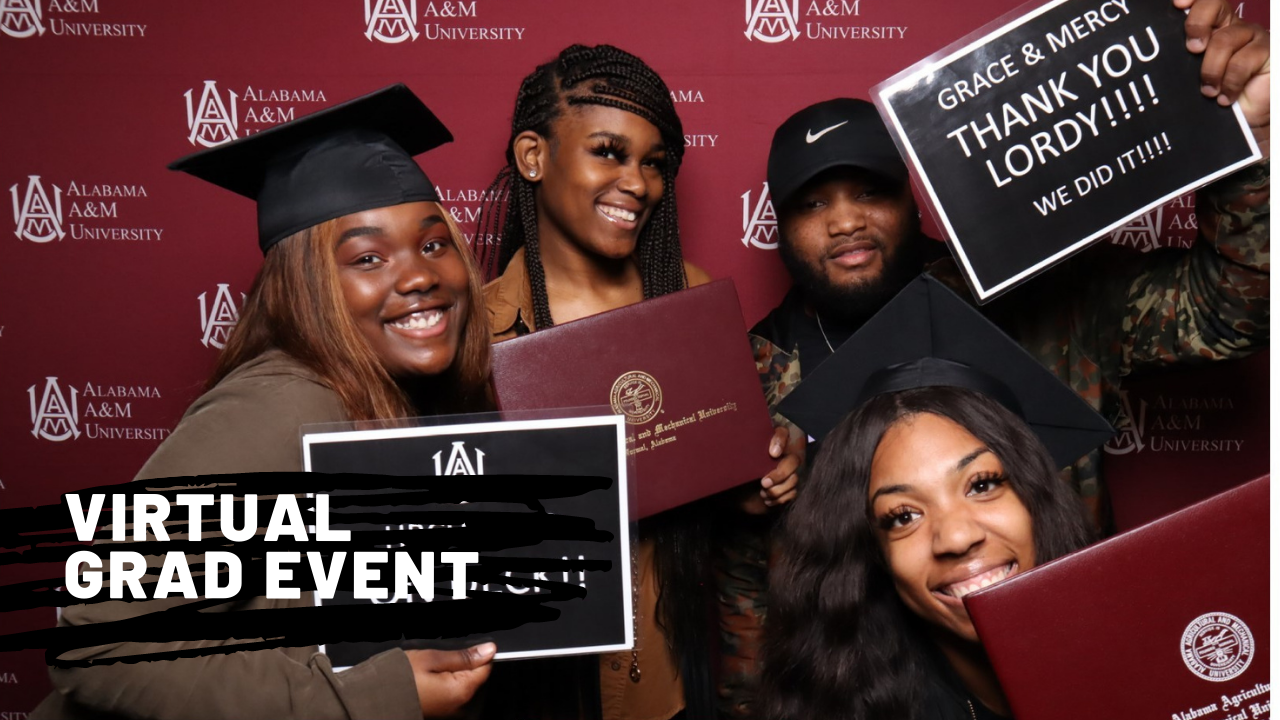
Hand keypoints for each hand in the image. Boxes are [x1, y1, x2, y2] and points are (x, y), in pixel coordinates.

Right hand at [406, 643, 495, 717]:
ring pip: (462, 684)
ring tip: (429, 670)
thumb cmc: (398, 679)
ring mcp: (449, 711)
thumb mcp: (432, 658)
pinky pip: (450, 694)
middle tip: (438, 659)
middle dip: (462, 664)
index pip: (485, 667)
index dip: (476, 653)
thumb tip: (488, 649)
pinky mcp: (439, 712)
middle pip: (475, 677)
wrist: (373, 699)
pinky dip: (443, 683)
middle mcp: (459, 706)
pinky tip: (426, 679)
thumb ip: (463, 655)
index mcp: (461, 691)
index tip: (459, 649)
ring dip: (451, 673)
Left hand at [741, 426, 801, 513]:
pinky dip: (779, 499)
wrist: (738, 495)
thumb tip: (735, 443)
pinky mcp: (789, 488)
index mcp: (770, 445)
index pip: (782, 433)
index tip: (772, 453)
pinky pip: (793, 493)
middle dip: (780, 474)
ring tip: (763, 493)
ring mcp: (788, 473)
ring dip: (778, 490)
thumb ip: (740, 451)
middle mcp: (783, 456)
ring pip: (793, 479)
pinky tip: (767, 500)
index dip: (780, 441)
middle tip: (764, 482)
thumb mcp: (737, 462)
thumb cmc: (738, 474)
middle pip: (793, 460)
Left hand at [1175, 0, 1269, 153]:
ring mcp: (1251, 37)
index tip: (1177, 4)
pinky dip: (1230, 83)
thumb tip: (1151, 60)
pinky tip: (1226, 97)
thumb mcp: (1191, 77)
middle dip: (1197, 24)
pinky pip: (1243, 61)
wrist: (1243, 119)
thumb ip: (1181, 62)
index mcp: (1211, 27)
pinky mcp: (1268, 51)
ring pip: (1224, 40)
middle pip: (1214, 5)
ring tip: (1208, 92)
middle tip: (1193, 49)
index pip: (1202, 1)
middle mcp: (1231, 26)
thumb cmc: (1214, 96)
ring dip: (1211, 70)